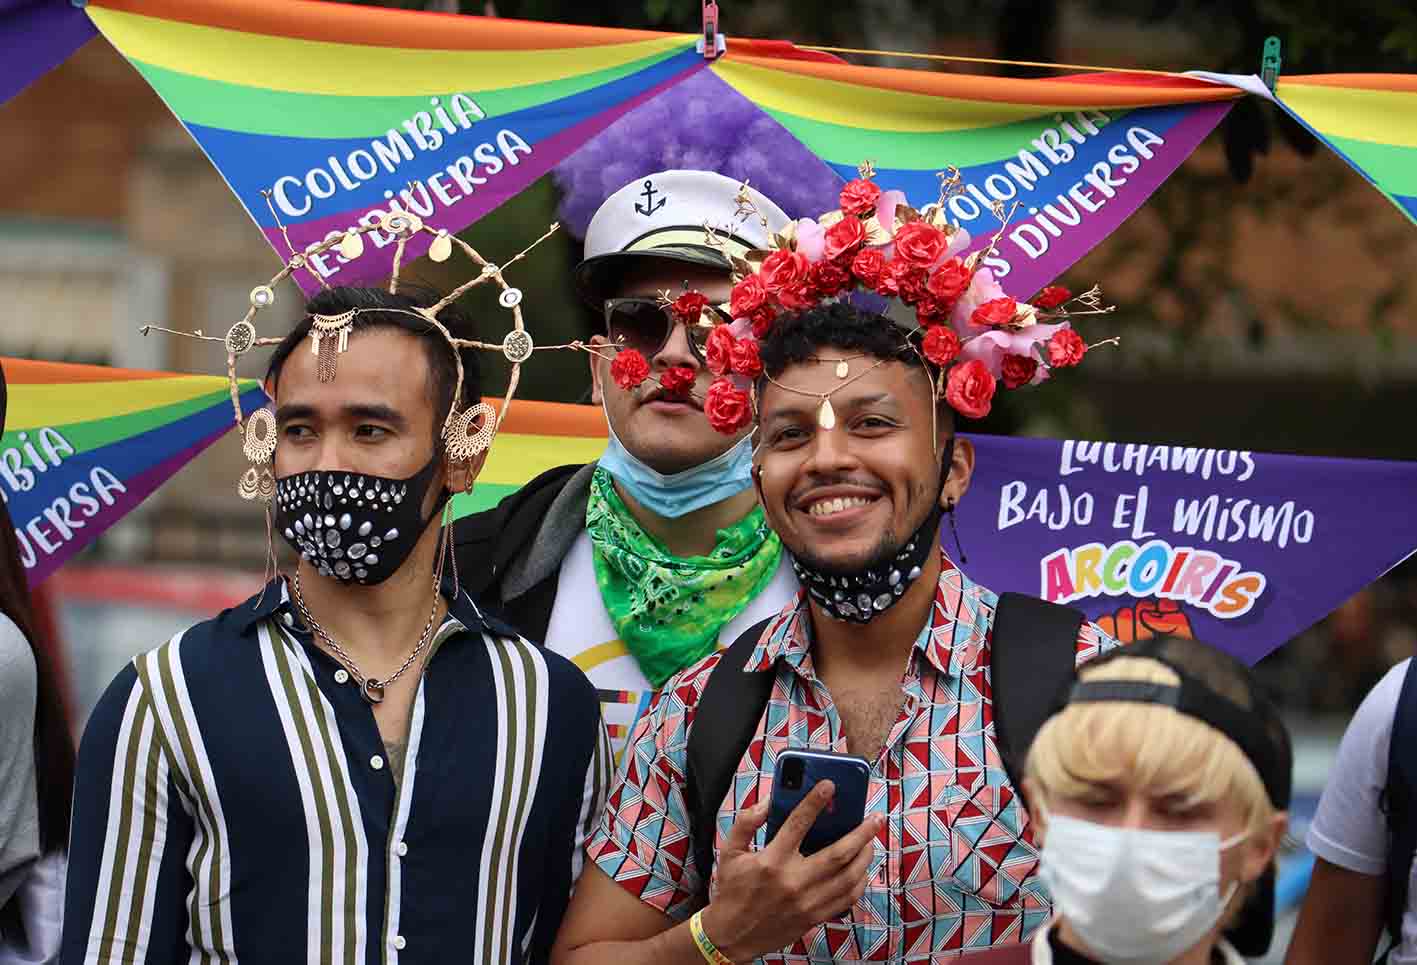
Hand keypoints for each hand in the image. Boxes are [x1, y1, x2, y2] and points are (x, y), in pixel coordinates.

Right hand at [699, 780, 881, 962]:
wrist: (732, 935)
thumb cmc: (732, 891)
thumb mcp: (730, 851)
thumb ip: (746, 822)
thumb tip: (769, 802)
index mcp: (771, 861)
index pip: (798, 824)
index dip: (814, 801)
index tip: (829, 785)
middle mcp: (793, 881)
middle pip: (838, 853)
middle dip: (862, 832)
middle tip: (876, 817)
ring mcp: (807, 902)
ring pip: (849, 877)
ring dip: (865, 856)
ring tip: (871, 840)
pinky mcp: (814, 917)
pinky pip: (847, 899)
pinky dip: (859, 882)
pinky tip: (862, 868)